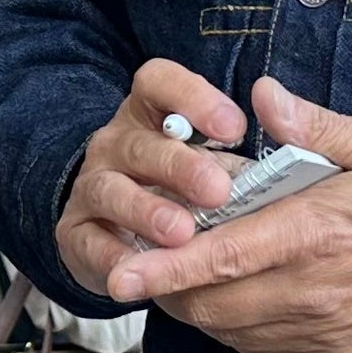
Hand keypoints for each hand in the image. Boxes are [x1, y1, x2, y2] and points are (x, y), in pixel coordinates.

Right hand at [55, 59, 247, 302]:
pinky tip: (144, 269)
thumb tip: (272, 95)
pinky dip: (115, 256)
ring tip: (182, 232)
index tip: (234, 127)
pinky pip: (90, 242)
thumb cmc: (192, 191)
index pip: (159, 82)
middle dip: (179, 166)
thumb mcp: (229, 156)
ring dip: (145, 210)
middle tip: (217, 191)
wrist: (132, 238)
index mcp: (153, 114)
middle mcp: (118, 144)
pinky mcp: (78, 232)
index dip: (193, 98)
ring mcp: (94, 186)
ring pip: (110, 190)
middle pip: (139, 142)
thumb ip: (259, 131)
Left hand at [121, 79, 351, 352]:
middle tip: (145, 259)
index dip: (162, 267)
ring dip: (197, 307)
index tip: (118, 273)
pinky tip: (235, 297)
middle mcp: (311, 292)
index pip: (218, 256)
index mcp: (314, 232)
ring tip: (184, 274)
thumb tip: (262, 95)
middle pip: (209, 304)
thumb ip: (313, 126)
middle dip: (166, 287)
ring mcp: (322, 332)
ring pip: (229, 331)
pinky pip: (262, 352)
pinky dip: (235, 328)